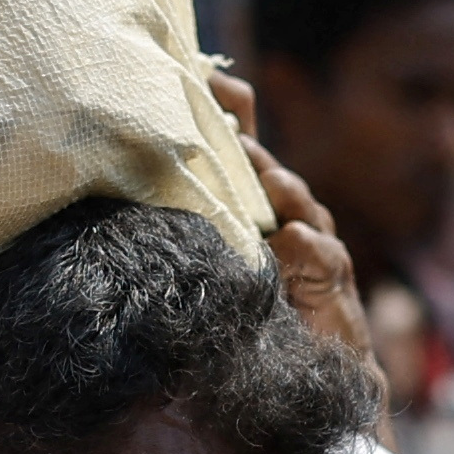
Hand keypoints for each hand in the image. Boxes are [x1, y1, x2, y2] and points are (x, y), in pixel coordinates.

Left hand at [209, 65, 372, 385]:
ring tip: (266, 180)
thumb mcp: (208, 270)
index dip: (226, 111)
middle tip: (223, 127)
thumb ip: (183, 230)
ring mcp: (313, 241)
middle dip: (246, 146)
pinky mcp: (332, 280)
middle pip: (266, 168)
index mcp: (250, 204)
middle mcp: (284, 213)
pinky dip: (307, 248)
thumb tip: (121, 197)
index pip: (238, 147)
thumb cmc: (249, 315)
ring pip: (299, 203)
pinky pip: (322, 257)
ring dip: (281, 189)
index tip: (203, 78)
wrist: (304, 375)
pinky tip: (292, 240)